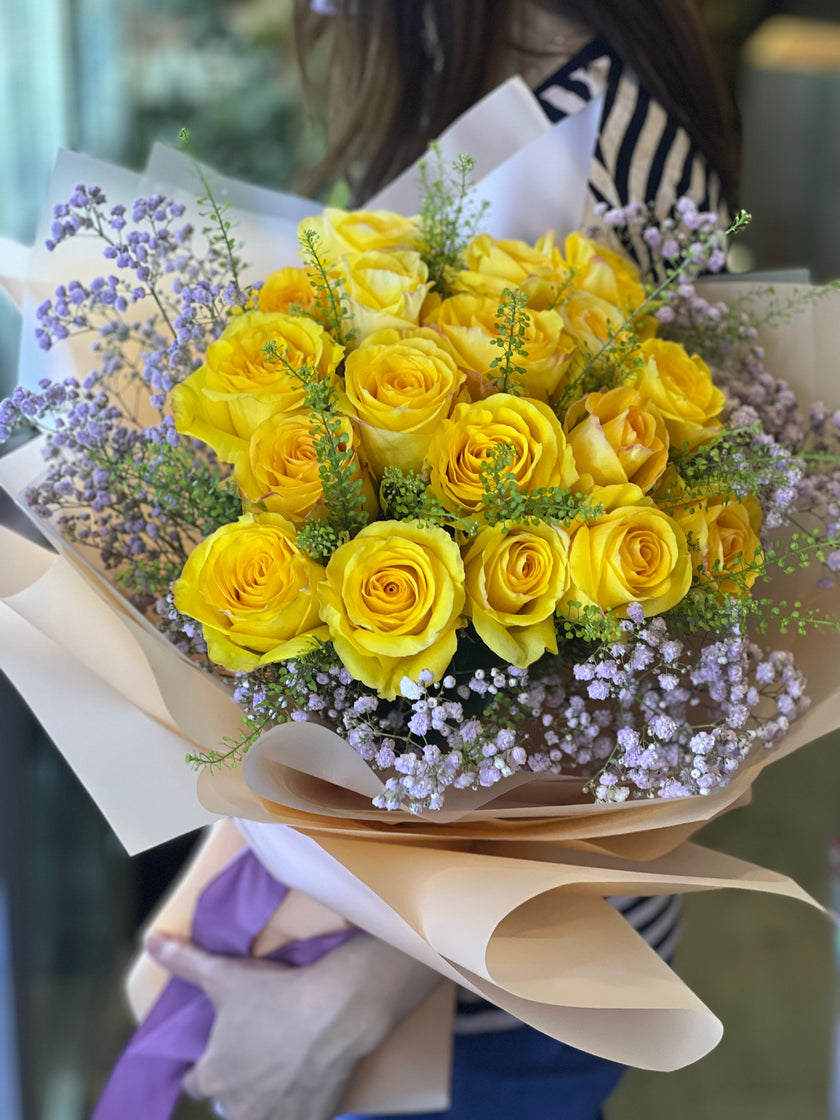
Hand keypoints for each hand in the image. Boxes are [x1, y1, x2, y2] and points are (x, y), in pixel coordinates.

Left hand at [146, 929, 441, 1119]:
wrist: (335, 1011)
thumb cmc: (274, 994)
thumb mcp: (225, 974)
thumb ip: (185, 962)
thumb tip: (150, 939)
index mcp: (215, 1075)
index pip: (195, 1083)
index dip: (204, 1067)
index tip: (220, 1051)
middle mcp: (240, 1106)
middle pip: (230, 1101)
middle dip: (239, 1085)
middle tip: (258, 1055)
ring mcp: (277, 1117)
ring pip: (262, 1114)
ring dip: (268, 1100)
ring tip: (284, 1069)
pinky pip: (299, 1117)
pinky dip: (301, 1105)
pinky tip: (310, 1080)